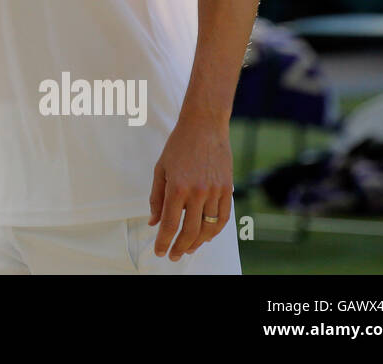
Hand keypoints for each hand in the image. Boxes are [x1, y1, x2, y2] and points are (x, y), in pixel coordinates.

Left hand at [148, 114, 232, 260]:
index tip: (160, 252)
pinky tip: (206, 236)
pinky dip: (215, 231)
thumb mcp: (160, 170)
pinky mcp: (228, 189)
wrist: (204, 126)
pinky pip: (223, 217)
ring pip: (209, 228)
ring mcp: (215, 191)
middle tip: (174, 256)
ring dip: (198, 243)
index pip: (170, 224)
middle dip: (180, 247)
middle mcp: (197, 192)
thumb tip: (154, 223)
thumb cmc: (178, 146)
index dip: (164, 242)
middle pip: (190, 231)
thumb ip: (156, 198)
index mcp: (177, 187)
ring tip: (189, 248)